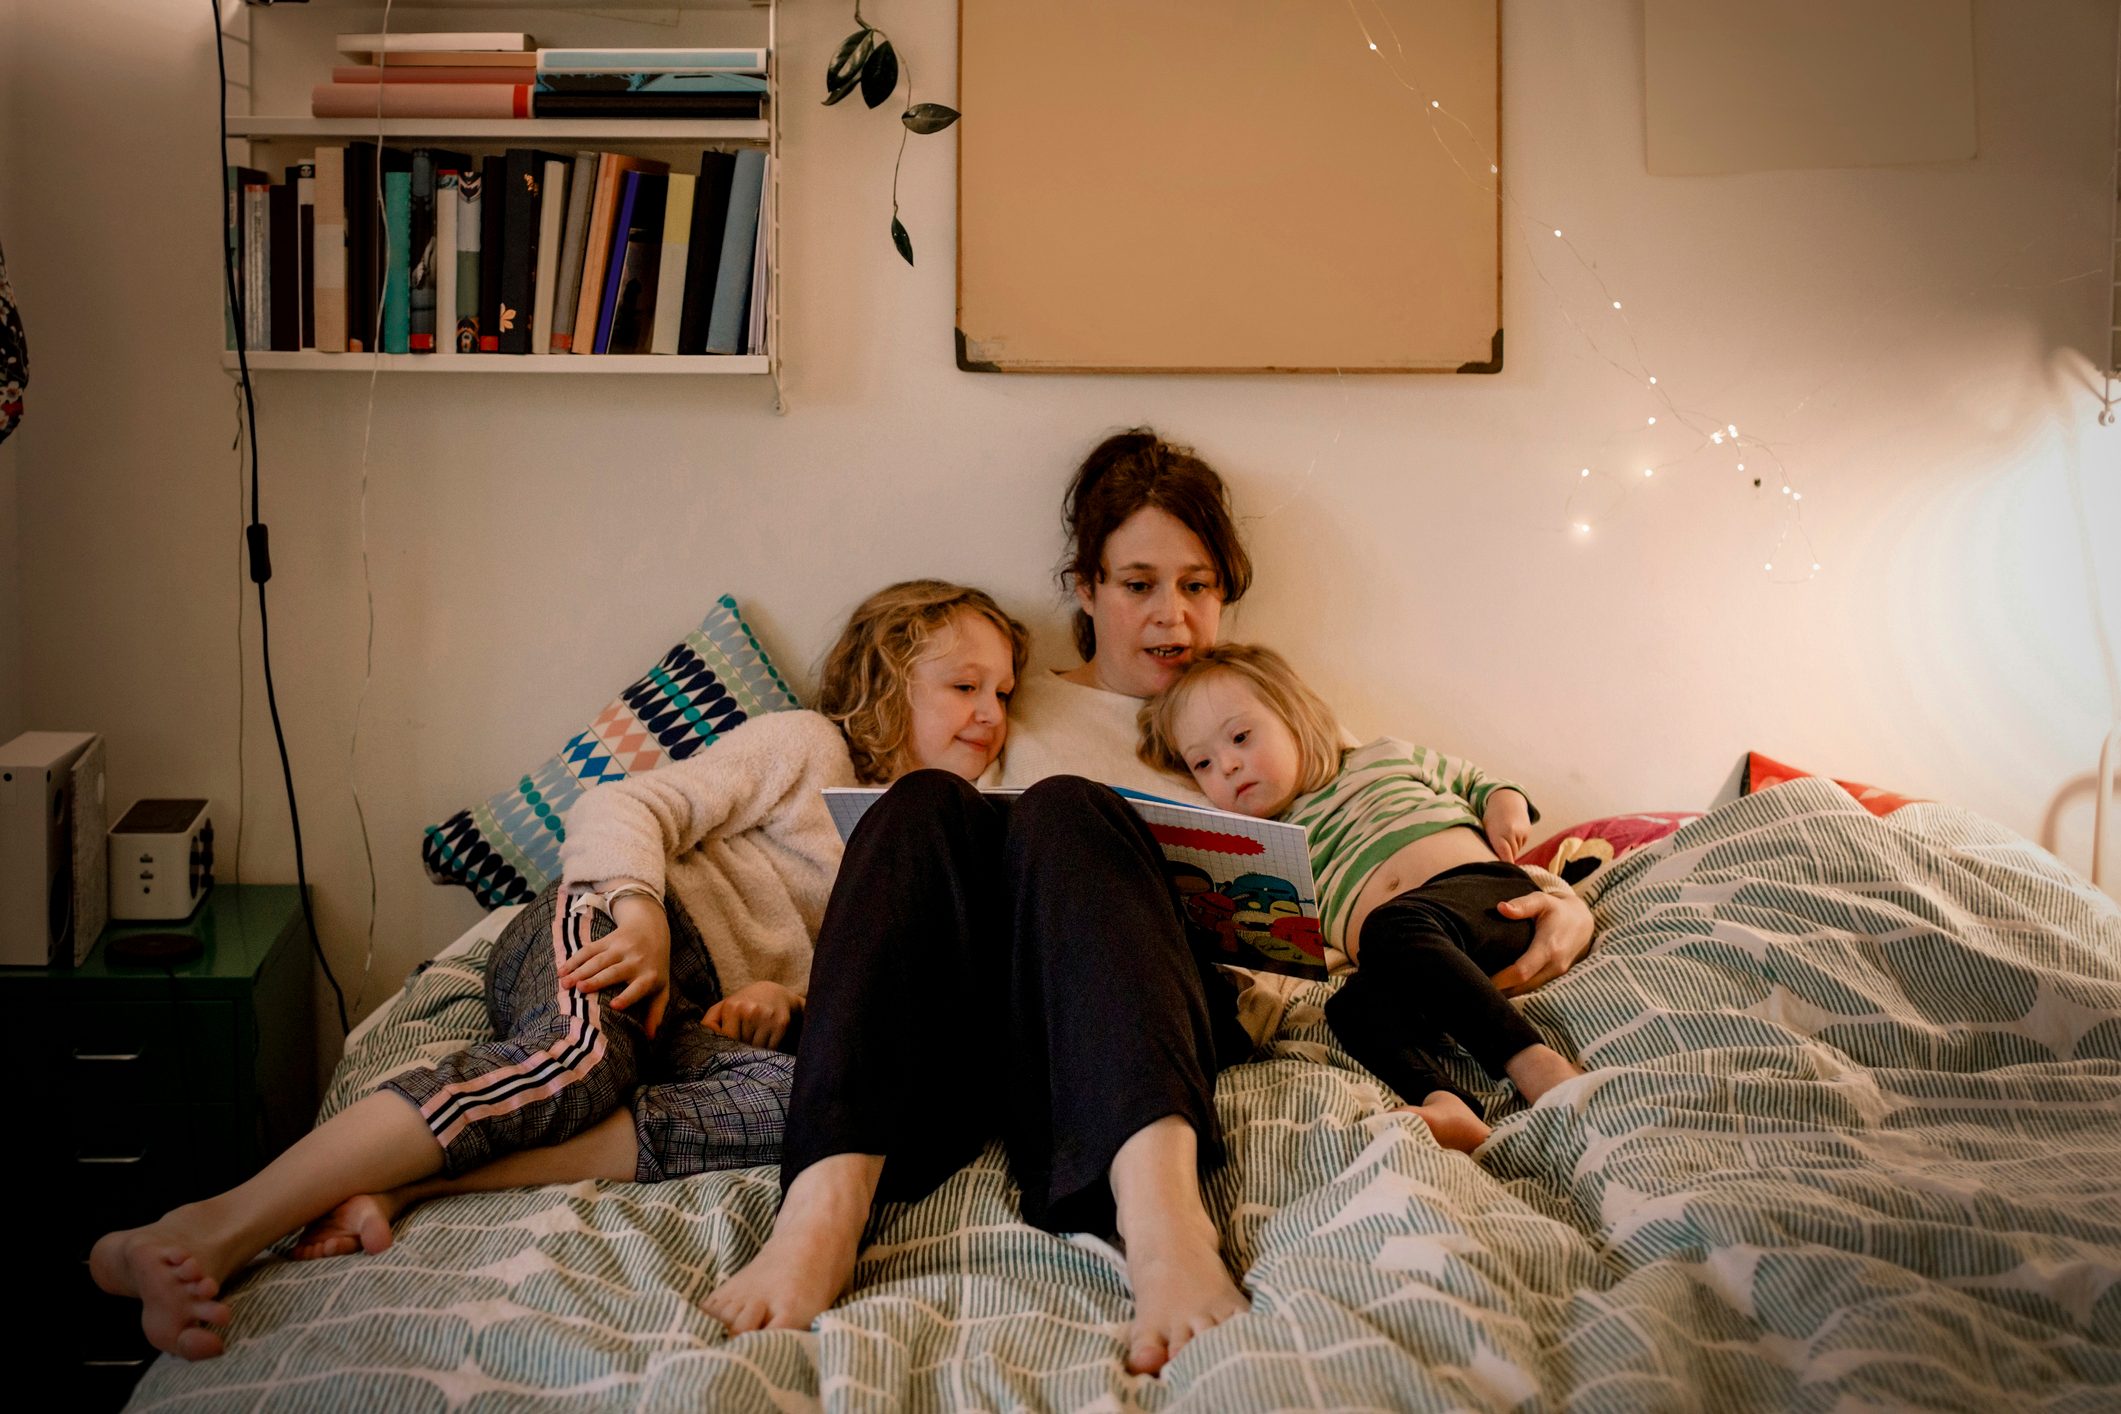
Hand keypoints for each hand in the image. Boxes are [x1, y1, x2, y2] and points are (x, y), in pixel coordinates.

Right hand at [557, 894, 671, 1037]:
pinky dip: (574, 960)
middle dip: (596, 980)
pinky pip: (589, 949)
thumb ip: (655, 1012)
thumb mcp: (661, 988)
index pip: (638, 988)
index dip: (627, 997)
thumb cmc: (655, 967)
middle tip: (579, 989)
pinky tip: (562, 970)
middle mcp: (635, 961)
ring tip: (565, 983)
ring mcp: (621, 948)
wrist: (652, 929)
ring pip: (598, 960)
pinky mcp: (608, 939)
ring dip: (580, 970)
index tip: (615, 1006)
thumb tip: (650, 1038)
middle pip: (613, 972)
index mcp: (649, 976)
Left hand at [704, 980, 801, 1049]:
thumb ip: (709, 1023)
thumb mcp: (724, 1008)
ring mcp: (767, 1017)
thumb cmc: (743, 1005)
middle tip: (745, 1040)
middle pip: (742, 1046)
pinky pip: (771, 1048)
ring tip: (755, 1037)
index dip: (729, 1046)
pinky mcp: (781, 1023)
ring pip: (757, 1050)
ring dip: (756, 1050)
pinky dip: (768, 1049)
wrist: (774, 993)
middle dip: (742, 1048)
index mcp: (732, 1006)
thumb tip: (702, 1040)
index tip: (731, 1045)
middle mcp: (750, 1010)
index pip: (727, 1040)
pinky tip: (767, 1038)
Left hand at [1483, 789, 1532, 862]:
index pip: (1504, 856)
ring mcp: (1521, 833)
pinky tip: (1510, 835)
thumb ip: (1490, 846)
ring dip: (1510, 850)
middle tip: (1498, 856)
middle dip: (1505, 858)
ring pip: (1516, 851)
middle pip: (1510, 856)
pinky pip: (1521, 844)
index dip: (1505, 866)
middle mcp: (1512, 834)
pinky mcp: (1527, 832)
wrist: (1506, 801)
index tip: (1505, 873)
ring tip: (1503, 839)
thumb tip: (1491, 864)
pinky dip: (1515, 843)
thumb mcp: (1486, 831)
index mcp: (1498, 835)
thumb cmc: (1491, 819)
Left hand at [1488, 886, 1593, 996]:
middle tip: (1477, 987)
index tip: (1480, 978)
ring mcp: (1558, 974)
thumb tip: (1502, 908)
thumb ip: (1523, 904)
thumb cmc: (1557, 910)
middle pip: (1523, 988)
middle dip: (1501, 990)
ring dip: (1509, 993)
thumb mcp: (1542, 901)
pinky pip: (1536, 990)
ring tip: (1486, 989)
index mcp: (1549, 947)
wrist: (1583, 922)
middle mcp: (1555, 965)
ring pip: (1529, 992)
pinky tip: (1502, 989)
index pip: (1521, 972)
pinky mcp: (1557, 979)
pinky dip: (1519, 991)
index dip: (1500, 979)